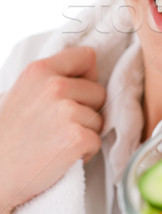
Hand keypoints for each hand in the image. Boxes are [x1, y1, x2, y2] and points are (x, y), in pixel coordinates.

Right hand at [0, 46, 105, 211]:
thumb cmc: (9, 136)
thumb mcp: (23, 92)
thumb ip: (52, 78)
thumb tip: (89, 72)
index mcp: (40, 70)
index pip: (87, 57)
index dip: (86, 77)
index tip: (74, 94)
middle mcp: (54, 86)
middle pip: (99, 91)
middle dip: (87, 110)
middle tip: (58, 126)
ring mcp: (66, 111)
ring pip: (99, 119)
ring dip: (85, 133)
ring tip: (56, 142)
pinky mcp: (76, 137)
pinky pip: (97, 142)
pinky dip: (85, 153)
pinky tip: (61, 157)